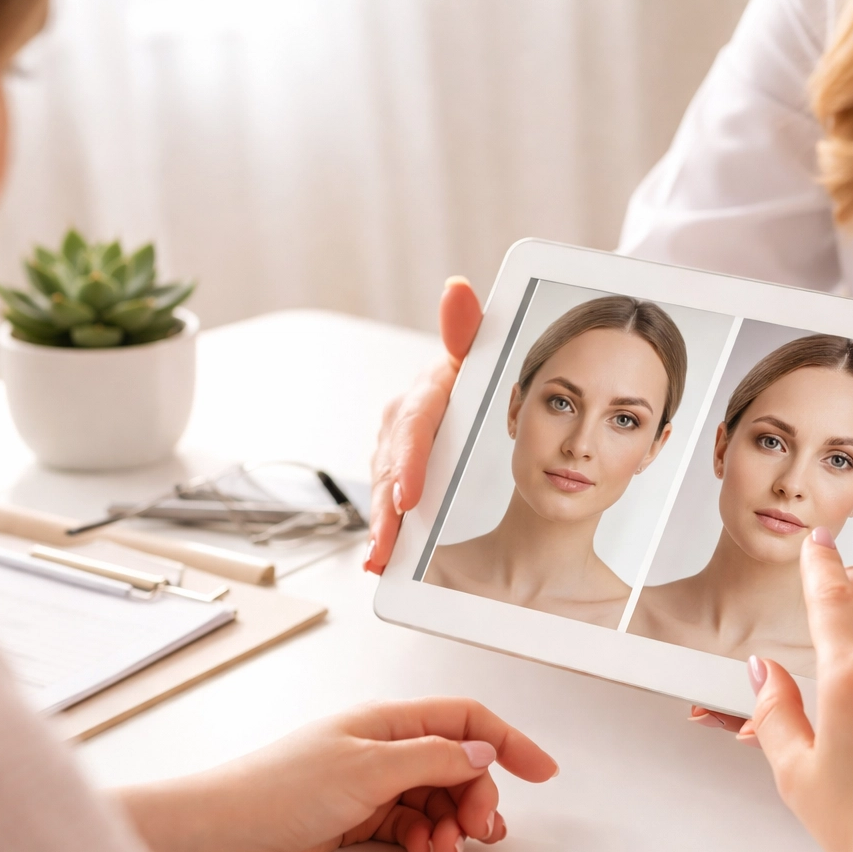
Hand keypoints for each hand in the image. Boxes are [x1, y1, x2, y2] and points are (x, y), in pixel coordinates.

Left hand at [118, 698, 557, 851]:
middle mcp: (382, 746)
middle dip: (480, 796)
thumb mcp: (367, 768)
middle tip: (482, 827)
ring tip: (450, 846)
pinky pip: (412, 823)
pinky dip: (427, 837)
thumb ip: (431, 759)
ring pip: (436, 798)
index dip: (508, 742)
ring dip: (453, 822)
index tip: (542, 770)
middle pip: (456, 764)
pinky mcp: (357, 816)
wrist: (222, 831)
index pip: (465, 720)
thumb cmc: (275, 788)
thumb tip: (479, 754)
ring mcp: (370, 782)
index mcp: (387, 720)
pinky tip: (427, 850)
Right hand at [364, 277, 483, 573]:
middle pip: (390, 468)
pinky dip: (383, 531)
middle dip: (386, 511)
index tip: (408, 496)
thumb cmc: (470, 373)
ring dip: (380, 527)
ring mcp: (394, 448)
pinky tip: (381, 560)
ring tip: (381, 560)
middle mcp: (401, 421)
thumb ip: (465, 328)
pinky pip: (386, 502)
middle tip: (387, 547)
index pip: (411, 427)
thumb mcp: (473, 354)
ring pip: (383, 490)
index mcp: (423, 393)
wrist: (466, 388)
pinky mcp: (395, 471)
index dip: (407, 463)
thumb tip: (458, 291)